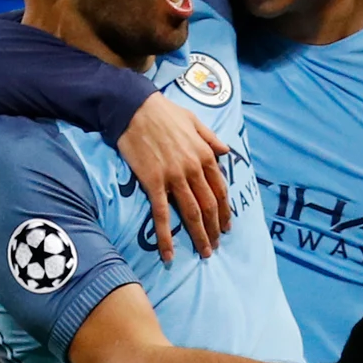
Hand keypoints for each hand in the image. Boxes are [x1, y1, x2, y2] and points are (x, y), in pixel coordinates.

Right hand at [118, 94, 231, 263]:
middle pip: (209, 206)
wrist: (135, 108)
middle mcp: (193, 169)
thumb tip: (226, 152)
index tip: (227, 225)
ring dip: (199, 235)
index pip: (220, 189)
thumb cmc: (165, 112)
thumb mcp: (195, 121)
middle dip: (215, 228)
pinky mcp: (153, 182)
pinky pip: (161, 214)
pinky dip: (166, 236)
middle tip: (216, 245)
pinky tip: (169, 253)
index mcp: (205, 155)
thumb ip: (211, 138)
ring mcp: (174, 177)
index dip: (225, 210)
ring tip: (204, 252)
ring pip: (191, 213)